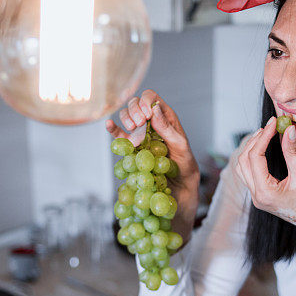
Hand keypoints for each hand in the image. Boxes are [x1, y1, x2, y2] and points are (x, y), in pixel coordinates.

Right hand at [106, 90, 200, 240]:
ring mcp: (139, 137)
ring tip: (133, 133)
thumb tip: (155, 110)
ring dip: (126, 119)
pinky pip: (118, 136)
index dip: (147, 102)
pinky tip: (110, 126)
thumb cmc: (185, 172)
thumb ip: (169, 130)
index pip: (153, 99)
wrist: (177, 196)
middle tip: (139, 125)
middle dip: (134, 110)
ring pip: (126, 117)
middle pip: (136, 105)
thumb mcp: (183, 151)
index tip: (146, 115)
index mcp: (167, 121)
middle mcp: (152, 126)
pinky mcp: (130, 150)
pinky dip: (112, 128)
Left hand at [235, 118, 295, 242]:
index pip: (255, 157)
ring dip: (251, 150)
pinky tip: (265, 149)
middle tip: (270, 126)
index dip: (263, 137)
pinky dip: (254, 159)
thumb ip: (292, 152)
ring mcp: (258, 197)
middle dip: (255, 141)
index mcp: (264, 192)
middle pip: (244, 161)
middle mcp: (257, 196)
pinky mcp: (263, 196)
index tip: (274, 123)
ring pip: (244, 168)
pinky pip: (250, 174)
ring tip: (266, 135)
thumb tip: (287, 129)